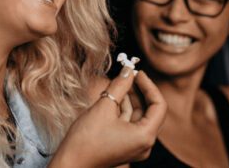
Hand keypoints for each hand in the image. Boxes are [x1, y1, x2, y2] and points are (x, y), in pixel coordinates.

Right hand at [49, 68, 165, 167]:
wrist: (70, 162)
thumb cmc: (86, 139)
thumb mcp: (104, 106)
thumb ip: (119, 86)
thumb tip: (128, 70)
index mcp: (145, 136)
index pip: (158, 106)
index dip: (149, 86)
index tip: (138, 73)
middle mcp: (144, 144)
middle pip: (149, 111)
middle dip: (138, 90)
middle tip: (128, 73)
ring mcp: (134, 146)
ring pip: (137, 116)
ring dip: (129, 98)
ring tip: (118, 81)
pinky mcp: (124, 145)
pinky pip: (128, 123)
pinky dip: (122, 109)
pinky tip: (112, 96)